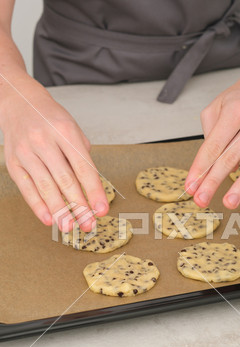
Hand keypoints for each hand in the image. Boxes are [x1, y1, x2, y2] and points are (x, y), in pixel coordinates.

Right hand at [1, 90, 108, 230]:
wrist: (19, 102)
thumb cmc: (51, 119)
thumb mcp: (73, 129)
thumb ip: (82, 157)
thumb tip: (91, 189)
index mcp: (65, 131)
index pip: (83, 167)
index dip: (94, 191)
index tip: (102, 210)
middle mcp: (44, 140)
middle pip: (65, 180)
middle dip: (79, 206)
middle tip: (88, 224)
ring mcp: (26, 151)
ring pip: (45, 187)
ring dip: (59, 210)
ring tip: (69, 227)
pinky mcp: (13, 162)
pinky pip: (26, 188)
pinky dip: (37, 206)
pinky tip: (48, 219)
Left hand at [185, 71, 239, 208]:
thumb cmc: (239, 100)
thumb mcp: (215, 108)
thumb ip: (209, 136)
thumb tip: (212, 168)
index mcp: (236, 110)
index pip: (214, 145)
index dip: (200, 169)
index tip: (190, 186)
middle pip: (231, 156)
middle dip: (214, 181)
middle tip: (201, 199)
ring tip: (229, 201)